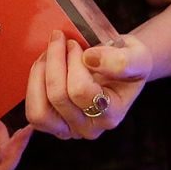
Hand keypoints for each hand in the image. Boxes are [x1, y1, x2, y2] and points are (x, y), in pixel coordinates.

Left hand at [24, 30, 153, 138]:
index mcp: (111, 115)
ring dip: (39, 76)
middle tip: (60, 39)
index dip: (73, 62)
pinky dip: (33, 85)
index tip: (75, 43)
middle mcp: (89, 128)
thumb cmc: (129, 62)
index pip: (81, 90)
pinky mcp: (52, 125)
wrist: (121, 67)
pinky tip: (43, 66)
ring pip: (39, 112)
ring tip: (47, 54)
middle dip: (55, 61)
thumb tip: (89, 58)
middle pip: (59, 97)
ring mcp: (68, 129)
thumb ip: (120, 61)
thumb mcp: (137, 57)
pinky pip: (33, 111)